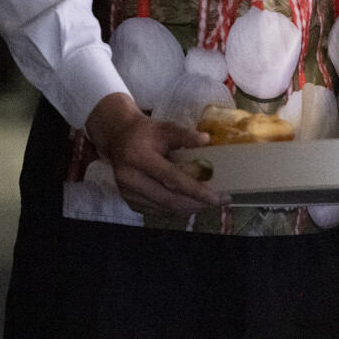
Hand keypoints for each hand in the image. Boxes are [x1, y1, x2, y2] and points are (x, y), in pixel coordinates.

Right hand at [84, 92, 226, 214]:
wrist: (119, 139)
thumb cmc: (145, 133)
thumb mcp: (165, 127)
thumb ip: (185, 135)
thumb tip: (206, 140)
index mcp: (138, 158)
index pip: (172, 179)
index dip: (196, 190)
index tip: (218, 197)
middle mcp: (130, 179)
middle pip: (170, 199)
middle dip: (197, 203)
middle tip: (220, 200)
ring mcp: (128, 194)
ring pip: (165, 209)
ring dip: (189, 207)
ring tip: (209, 201)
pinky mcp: (130, 203)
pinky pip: (158, 211)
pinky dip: (177, 208)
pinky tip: (191, 202)